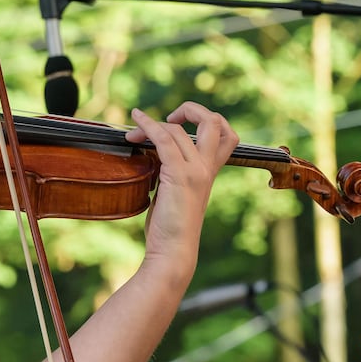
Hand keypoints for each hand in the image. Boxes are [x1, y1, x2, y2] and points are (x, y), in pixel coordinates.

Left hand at [125, 102, 238, 268]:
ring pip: (178, 130)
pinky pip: (164, 139)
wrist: (173, 251)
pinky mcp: (179, 175)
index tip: (182, 125)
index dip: (208, 120)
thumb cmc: (171, 229)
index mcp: (210, 172)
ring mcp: (195, 171)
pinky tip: (136, 119)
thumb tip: (153, 153)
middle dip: (192, 109)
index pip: (227, 136)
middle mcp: (207, 168)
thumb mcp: (175, 193)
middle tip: (170, 118)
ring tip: (133, 132)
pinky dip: (148, 125)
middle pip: (215, 122)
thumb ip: (172, 172)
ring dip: (152, 125)